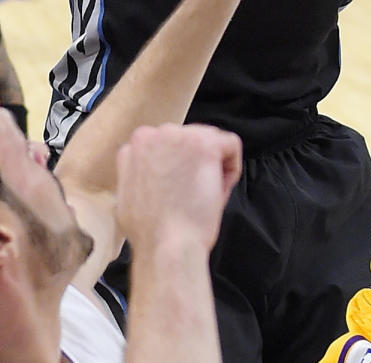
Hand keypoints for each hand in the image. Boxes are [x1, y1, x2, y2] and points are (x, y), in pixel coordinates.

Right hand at [116, 123, 241, 254]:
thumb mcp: (130, 191)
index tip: (177, 188)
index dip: (177, 168)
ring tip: (200, 195)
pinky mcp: (205, 144)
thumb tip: (153, 164)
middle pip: (191, 138)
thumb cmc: (151, 229)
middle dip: (195, 163)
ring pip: (211, 140)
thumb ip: (140, 168)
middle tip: (189, 194)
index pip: (170, 144)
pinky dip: (231, 168)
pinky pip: (231, 145)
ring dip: (213, 166)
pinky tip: (217, 190)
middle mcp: (156, 133)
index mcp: (137, 144)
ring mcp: (181, 136)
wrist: (167, 246)